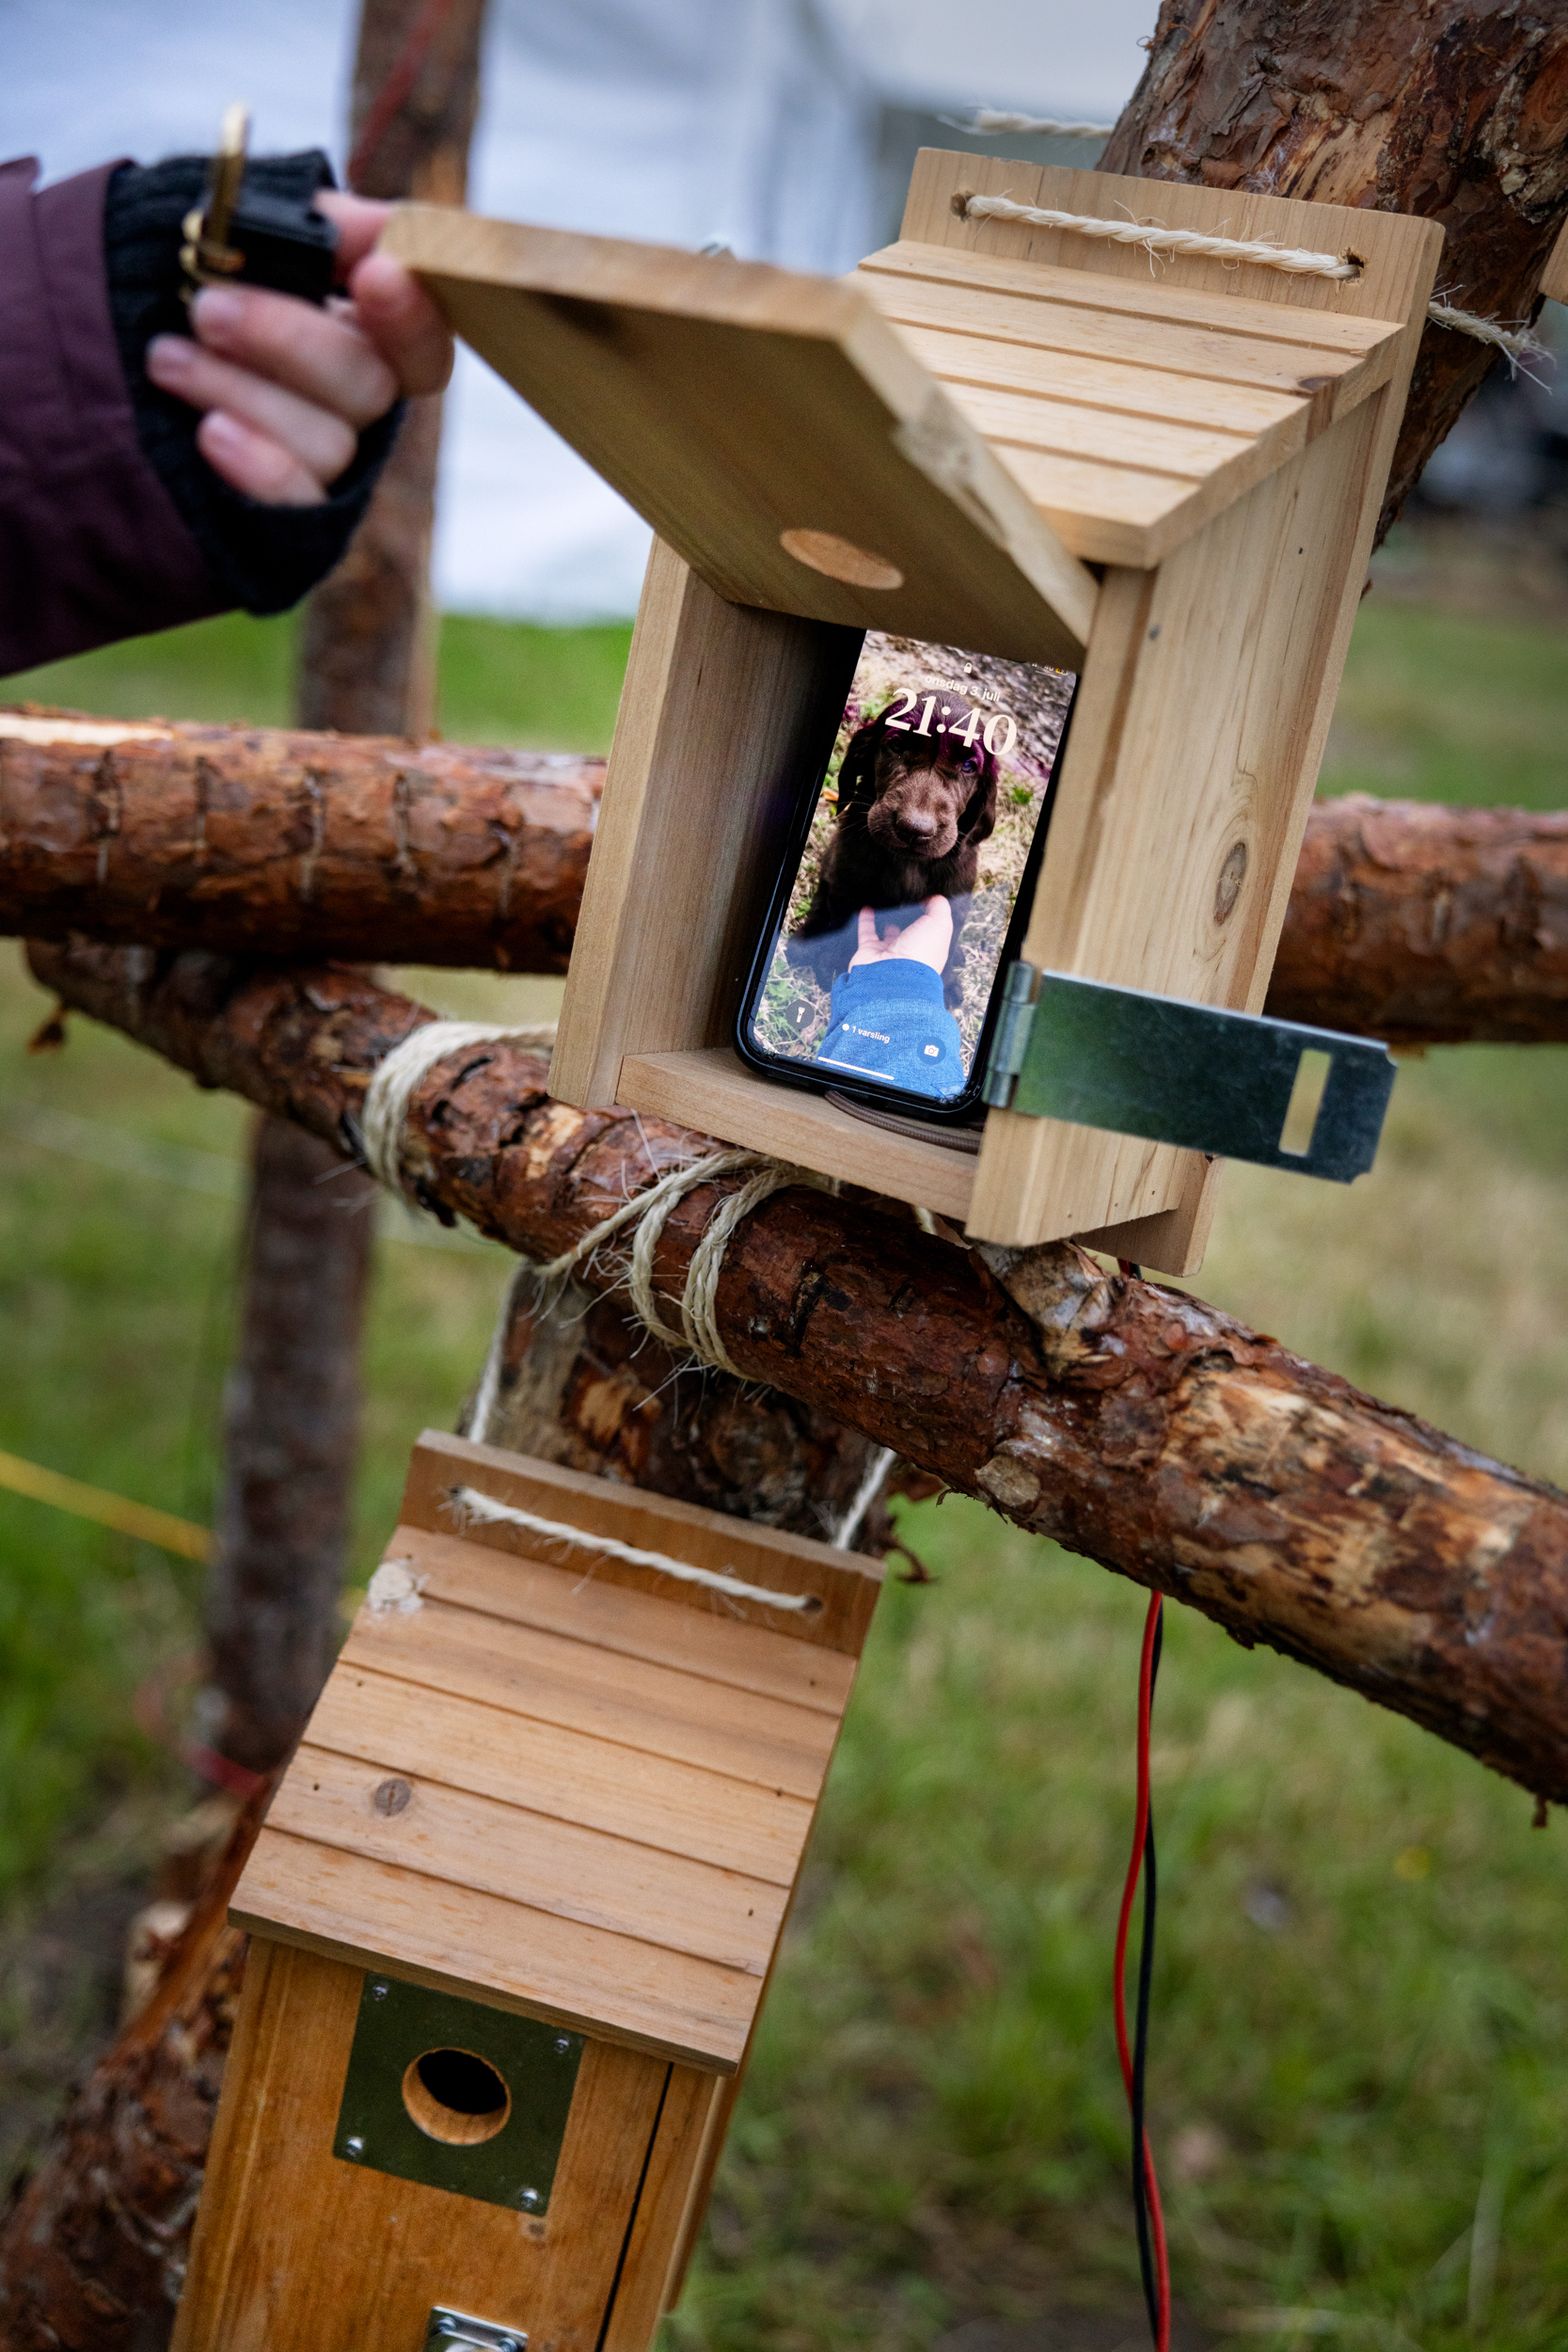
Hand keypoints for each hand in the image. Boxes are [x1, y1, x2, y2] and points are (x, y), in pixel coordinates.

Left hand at [145, 191, 451, 506]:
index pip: (422, 339)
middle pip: (371, 387)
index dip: (409, 313)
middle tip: (209, 309)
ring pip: (327, 443)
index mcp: (367, 335)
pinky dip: (261, 468)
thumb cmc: (186, 279)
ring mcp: (326, 466)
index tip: (373, 274)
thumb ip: (319, 227)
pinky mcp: (285, 514)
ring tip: (166, 358)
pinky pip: (299, 503)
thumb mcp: (245, 229)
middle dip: (289, 340)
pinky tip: (212, 433)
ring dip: (240, 391)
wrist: (106, 345)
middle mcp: (359, 407)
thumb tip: (391, 228)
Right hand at [849, 897, 953, 974]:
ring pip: (890, 936)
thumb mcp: (939, 924)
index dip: (934, 917)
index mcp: (930, 950)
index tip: (931, 900)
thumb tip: (934, 897)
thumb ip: (939, 908)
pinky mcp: (869, 951)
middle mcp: (910, 953)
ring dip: (890, 924)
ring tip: (891, 908)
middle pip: (912, 936)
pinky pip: (866, 932)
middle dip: (914, 924)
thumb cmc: (919, 953)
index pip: (934, 932)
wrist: (890, 976)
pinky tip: (867, 906)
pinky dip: (865, 919)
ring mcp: (889, 953)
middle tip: (912, 904)